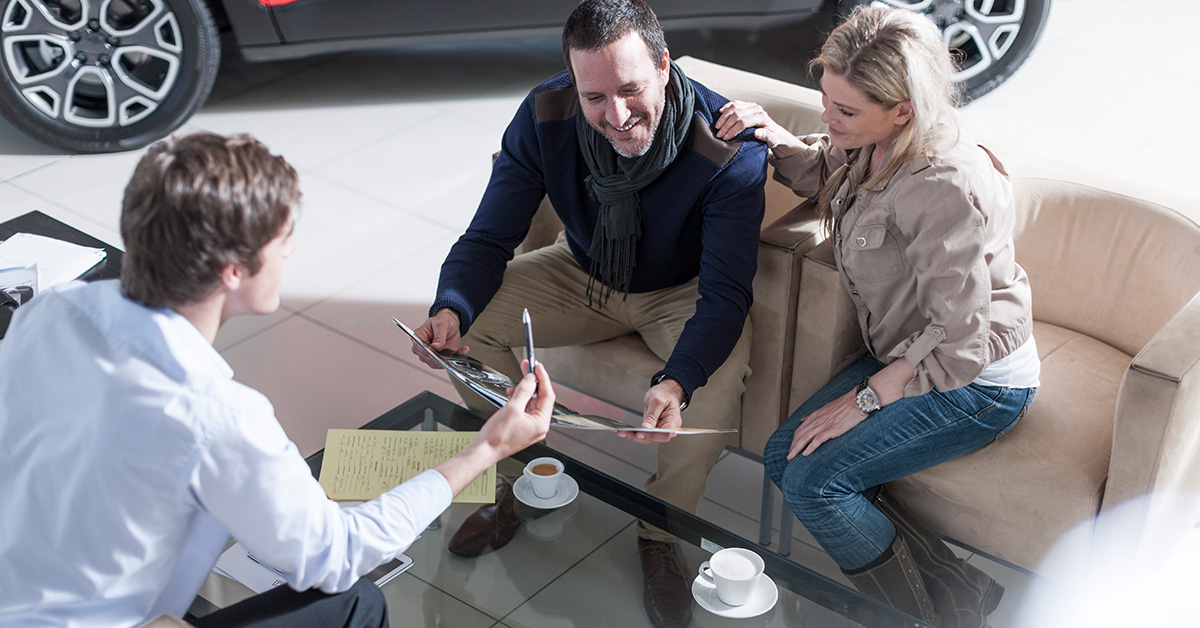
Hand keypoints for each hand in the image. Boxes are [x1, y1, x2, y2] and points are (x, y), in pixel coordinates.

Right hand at [412, 308, 465, 368]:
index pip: (419, 348)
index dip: (427, 352)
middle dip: (440, 358)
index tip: (436, 352)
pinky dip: (456, 358)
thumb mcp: (441, 325)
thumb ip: (438, 337)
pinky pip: (447, 363)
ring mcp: (430, 355)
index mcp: (418, 337)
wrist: (450, 323)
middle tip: (450, 354)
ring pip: (437, 363)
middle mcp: (422, 348)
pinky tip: (463, 350)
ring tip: (461, 350)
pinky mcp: (440, 358)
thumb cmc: (442, 321)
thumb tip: (435, 347)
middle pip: (427, 358)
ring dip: (449, 359)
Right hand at [435, 360, 554, 495]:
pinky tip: (512, 395)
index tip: (537, 366)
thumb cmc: (497, 437)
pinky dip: (520, 400)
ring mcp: (531, 428)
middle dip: (533, 383)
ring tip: (517, 383)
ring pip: (532, 403)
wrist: (484, 451)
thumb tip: (531, 379)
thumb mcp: (512, 408)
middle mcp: (539, 426)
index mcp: (541, 423)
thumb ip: (524, 391)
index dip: (543, 378)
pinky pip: (525, 410)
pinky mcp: (522, 428)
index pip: (548, 395)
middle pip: (541, 398)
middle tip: (528, 368)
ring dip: (525, 391)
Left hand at [619, 379, 685, 443]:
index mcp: (673, 422)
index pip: (664, 434)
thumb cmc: (665, 395)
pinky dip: (633, 432)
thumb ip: (652, 414)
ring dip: (633, 436)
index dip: (652, 436)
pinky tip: (624, 429)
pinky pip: (643, 434)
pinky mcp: (652, 430)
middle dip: (637, 437)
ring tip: (621, 431)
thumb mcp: (657, 401)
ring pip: (646, 438)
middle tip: (625, 433)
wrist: (665, 392)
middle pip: (654, 438)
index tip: (640, 434)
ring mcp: (659, 430)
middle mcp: (667, 429)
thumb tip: (647, 427)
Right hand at [715, 100, 805, 156]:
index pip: (743, 122)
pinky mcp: (746, 104)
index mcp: (762, 117)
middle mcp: (756, 109)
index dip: (733, 130)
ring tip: (717, 127)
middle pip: (737, 114)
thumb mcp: (773, 140)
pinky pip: (734, 103)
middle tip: (719, 134)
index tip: (726, 138)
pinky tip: (720, 112)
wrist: (774, 131)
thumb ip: (766, 136)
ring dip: (723, 117)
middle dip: (726, 125)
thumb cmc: (773, 137)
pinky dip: (726, 107)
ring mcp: (751, 105)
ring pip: (734, 107)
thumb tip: (757, 133)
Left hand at [787, 390, 867, 458]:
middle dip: (792, 447)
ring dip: (796, 449)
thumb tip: (803, 420)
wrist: (857, 401)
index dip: (793, 440)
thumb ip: (813, 416)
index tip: (791, 449)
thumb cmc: (844, 405)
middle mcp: (816, 420)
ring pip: (805, 438)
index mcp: (815, 415)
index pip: (799, 430)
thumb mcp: (825, 408)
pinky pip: (818, 439)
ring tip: (791, 458)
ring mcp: (824, 424)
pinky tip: (805, 454)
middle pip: (799, 435)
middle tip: (788, 457)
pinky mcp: (833, 429)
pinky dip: (810, 447)